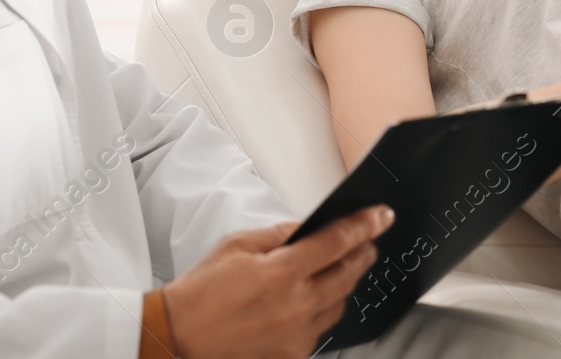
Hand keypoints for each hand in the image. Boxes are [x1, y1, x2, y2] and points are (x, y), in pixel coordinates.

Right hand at [160, 205, 393, 358]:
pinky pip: (321, 328)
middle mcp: (295, 307)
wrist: (178, 334)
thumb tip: (311, 228)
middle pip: (347, 275)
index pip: (338, 242)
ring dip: (344, 283)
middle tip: (369, 240)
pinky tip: (313, 298)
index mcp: (281, 274)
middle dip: (363, 253)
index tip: (381, 216)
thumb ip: (281, 234)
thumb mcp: (238, 244)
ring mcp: (296, 335)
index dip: (365, 225)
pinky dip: (322, 309)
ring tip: (342, 267)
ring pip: (339, 304)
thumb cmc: (202, 290)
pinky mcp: (291, 355)